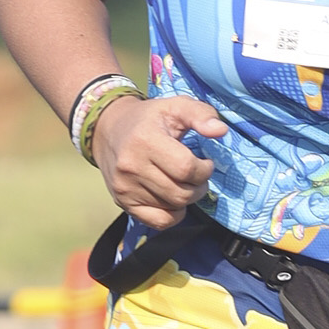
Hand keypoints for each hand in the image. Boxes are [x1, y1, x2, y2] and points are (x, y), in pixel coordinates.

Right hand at [94, 91, 224, 235]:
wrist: (108, 130)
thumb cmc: (149, 118)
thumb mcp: (176, 106)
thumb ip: (201, 114)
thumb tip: (220, 131)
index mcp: (145, 140)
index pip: (185, 168)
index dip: (204, 169)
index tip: (204, 162)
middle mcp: (131, 167)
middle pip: (182, 193)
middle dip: (199, 186)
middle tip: (196, 175)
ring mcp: (125, 188)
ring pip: (173, 208)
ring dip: (187, 199)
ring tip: (183, 182)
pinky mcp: (123, 203)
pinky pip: (159, 222)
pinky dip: (173, 214)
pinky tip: (173, 199)